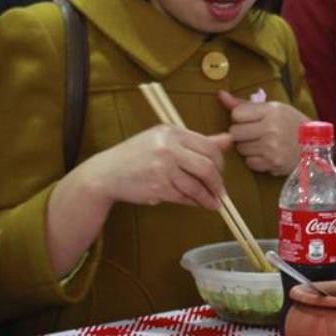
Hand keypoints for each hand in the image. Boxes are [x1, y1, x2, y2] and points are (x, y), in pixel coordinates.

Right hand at [83, 125, 231, 210]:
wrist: (106, 173)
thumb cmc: (138, 155)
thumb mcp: (164, 140)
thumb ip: (197, 141)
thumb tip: (228, 140)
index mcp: (172, 132)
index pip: (209, 147)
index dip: (221, 163)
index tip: (221, 173)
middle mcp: (167, 147)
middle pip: (207, 167)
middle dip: (218, 183)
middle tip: (220, 191)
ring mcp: (162, 168)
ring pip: (196, 186)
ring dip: (208, 197)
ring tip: (213, 203)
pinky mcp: (157, 187)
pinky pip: (183, 197)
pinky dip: (193, 202)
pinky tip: (195, 203)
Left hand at [218, 89, 304, 175]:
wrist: (315, 146)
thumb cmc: (293, 124)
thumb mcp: (273, 108)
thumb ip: (244, 104)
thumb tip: (220, 95)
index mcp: (271, 111)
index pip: (236, 114)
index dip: (240, 118)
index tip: (250, 120)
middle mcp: (270, 129)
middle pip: (235, 133)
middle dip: (241, 134)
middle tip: (253, 133)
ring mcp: (271, 148)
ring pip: (240, 149)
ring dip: (247, 147)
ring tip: (261, 144)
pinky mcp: (272, 164)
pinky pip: (249, 162)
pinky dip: (255, 160)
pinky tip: (265, 155)